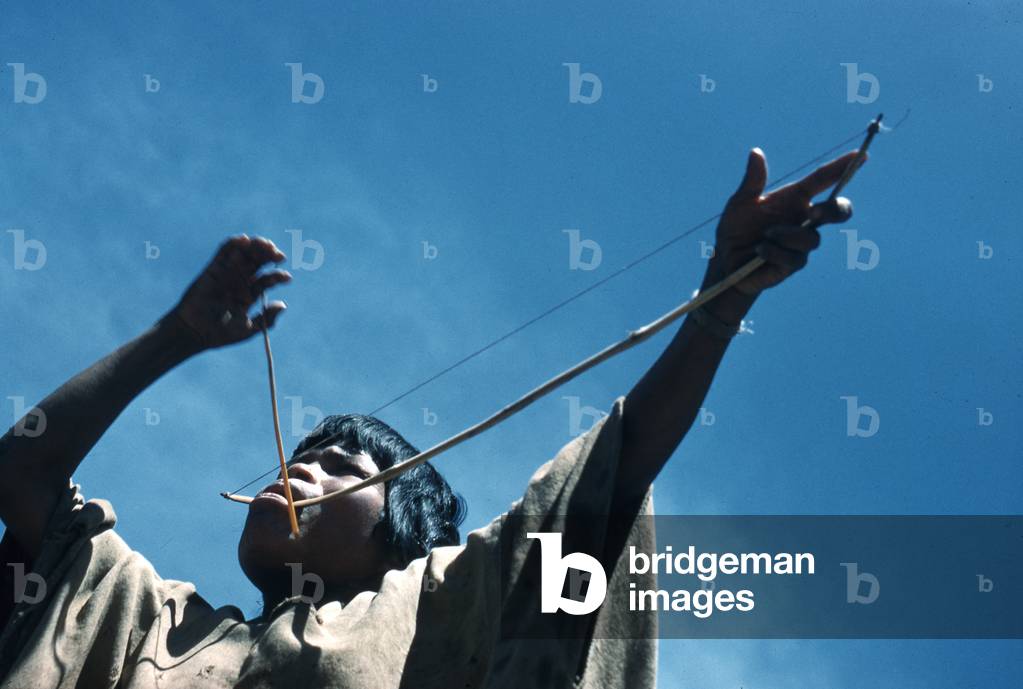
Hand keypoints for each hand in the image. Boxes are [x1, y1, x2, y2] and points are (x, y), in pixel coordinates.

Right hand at [164, 235, 290, 350]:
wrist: (194, 333)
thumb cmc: (220, 334)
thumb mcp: (249, 329)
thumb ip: (266, 318)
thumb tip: (283, 304)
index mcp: (250, 294)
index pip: (267, 279)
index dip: (278, 276)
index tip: (287, 278)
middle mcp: (240, 281)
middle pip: (258, 262)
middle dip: (269, 255)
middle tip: (278, 255)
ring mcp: (227, 274)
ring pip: (244, 254)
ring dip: (256, 246)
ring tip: (267, 245)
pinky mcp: (213, 269)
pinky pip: (223, 252)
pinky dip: (234, 243)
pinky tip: (245, 240)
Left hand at [701, 147, 864, 321]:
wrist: (726, 262)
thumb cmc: (735, 230)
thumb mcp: (740, 203)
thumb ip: (752, 181)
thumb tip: (756, 152)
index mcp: (794, 198)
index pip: (823, 180)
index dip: (842, 168)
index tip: (862, 156)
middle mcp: (803, 219)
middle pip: (838, 211)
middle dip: (834, 210)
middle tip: (814, 212)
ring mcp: (801, 243)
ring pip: (812, 238)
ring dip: (786, 235)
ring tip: (764, 236)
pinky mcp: (794, 264)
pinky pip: (795, 258)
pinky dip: (774, 252)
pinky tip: (759, 251)